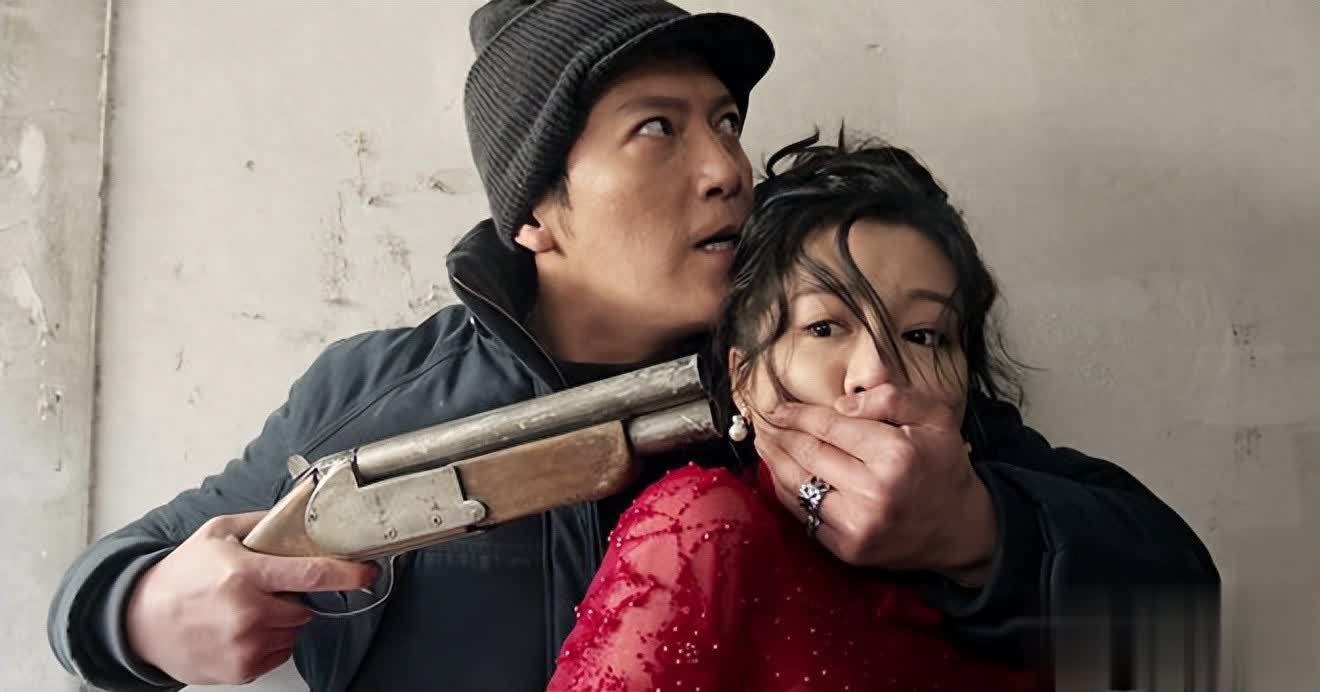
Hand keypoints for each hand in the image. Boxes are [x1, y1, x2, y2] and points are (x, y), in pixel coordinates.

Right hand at [125, 512, 377, 684]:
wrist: (141, 623)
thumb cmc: (180, 576)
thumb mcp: (217, 533)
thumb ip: (262, 522)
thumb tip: (301, 507)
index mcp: (245, 574)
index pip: (311, 574)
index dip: (346, 574)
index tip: (367, 572)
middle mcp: (248, 613)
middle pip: (304, 607)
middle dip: (293, 597)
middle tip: (262, 589)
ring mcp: (245, 645)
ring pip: (293, 631)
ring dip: (281, 621)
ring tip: (245, 609)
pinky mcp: (242, 669)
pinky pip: (279, 653)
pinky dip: (269, 641)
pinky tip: (240, 629)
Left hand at [753, 384, 996, 584]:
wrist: (960, 529)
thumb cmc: (944, 466)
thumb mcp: (935, 416)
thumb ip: (890, 398)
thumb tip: (839, 405)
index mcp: (894, 454)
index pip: (828, 426)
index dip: (795, 414)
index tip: (776, 406)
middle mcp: (873, 491)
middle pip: (806, 453)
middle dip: (778, 433)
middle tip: (762, 420)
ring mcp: (858, 525)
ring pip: (796, 485)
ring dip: (773, 461)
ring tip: (763, 442)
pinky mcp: (848, 549)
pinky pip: (803, 514)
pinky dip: (786, 491)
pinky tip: (779, 473)